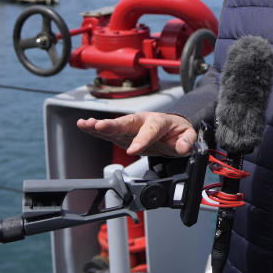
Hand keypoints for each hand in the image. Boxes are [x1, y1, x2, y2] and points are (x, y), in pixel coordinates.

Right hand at [76, 112, 196, 156]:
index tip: (134, 151)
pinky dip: (95, 131)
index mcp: (158, 122)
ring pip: (114, 126)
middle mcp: (141, 122)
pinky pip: (108, 133)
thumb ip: (186, 141)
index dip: (142, 140)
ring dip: (99, 126)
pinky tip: (84, 127)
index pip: (150, 131)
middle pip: (126, 123)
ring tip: (85, 124)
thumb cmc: (176, 130)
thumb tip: (182, 148)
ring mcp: (130, 128)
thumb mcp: (188, 135)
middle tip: (98, 126)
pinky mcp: (122, 135)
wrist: (170, 126)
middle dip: (112, 125)